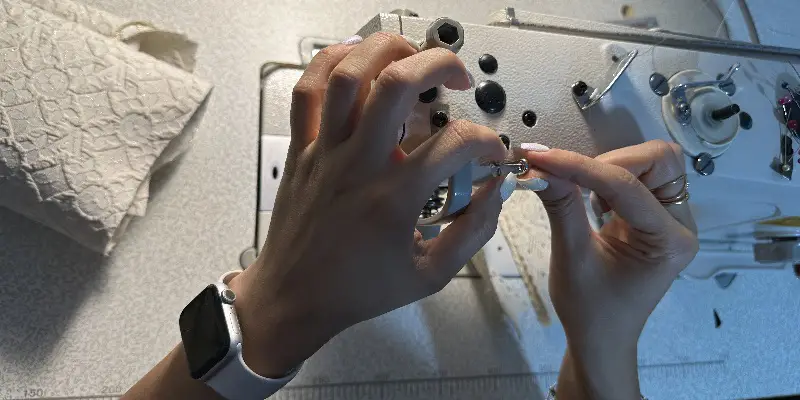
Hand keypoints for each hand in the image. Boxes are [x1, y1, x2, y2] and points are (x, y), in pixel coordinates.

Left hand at [233, 33, 506, 376]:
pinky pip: (305, 92)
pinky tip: (354, 57)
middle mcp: (358, 165)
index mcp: (393, 198)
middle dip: (438, 64)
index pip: (455, 144)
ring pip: (348, 76)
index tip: (490, 152)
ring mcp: (326, 152)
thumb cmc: (355, 289)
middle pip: (397, 84)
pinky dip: (328, 63)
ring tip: (410, 55)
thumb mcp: (430, 276)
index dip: (487, 141)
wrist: (294, 298)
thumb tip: (494, 194)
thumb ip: (472, 232)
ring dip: (385, 51)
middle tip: (457, 75)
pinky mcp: (302, 150)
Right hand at [517, 140, 698, 398]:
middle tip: (570, 177)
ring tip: (581, 189)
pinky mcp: (655, 214)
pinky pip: (641, 175)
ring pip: (652, 162)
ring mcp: (671, 217)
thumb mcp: (571, 259)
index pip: (626, 186)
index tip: (540, 158)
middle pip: (658, 161)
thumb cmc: (590, 310)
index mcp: (669, 242)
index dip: (581, 167)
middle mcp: (680, 224)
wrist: (601, 338)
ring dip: (612, 165)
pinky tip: (591, 197)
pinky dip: (610, 174)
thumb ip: (561, 207)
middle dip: (611, 161)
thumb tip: (539, 168)